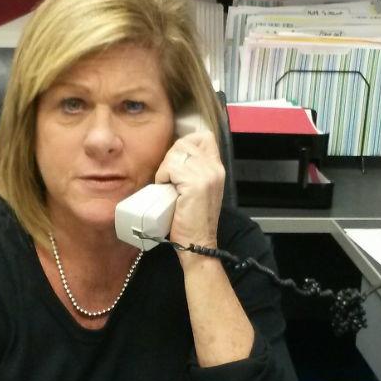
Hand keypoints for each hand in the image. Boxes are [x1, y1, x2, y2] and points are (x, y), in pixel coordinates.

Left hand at [153, 130, 224, 252]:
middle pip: (185, 143)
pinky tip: (167, 190)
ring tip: (168, 186)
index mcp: (217, 168)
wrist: (197, 243)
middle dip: (171, 158)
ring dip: (166, 169)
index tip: (176, 162)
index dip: (185, 144)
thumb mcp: (198, 189)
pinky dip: (163, 177)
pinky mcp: (195, 184)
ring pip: (176, 154)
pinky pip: (171, 168)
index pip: (204, 137)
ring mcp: (207, 175)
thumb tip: (174, 156)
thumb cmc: (192, 220)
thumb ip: (193, 171)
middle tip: (169, 179)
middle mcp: (215, 168)